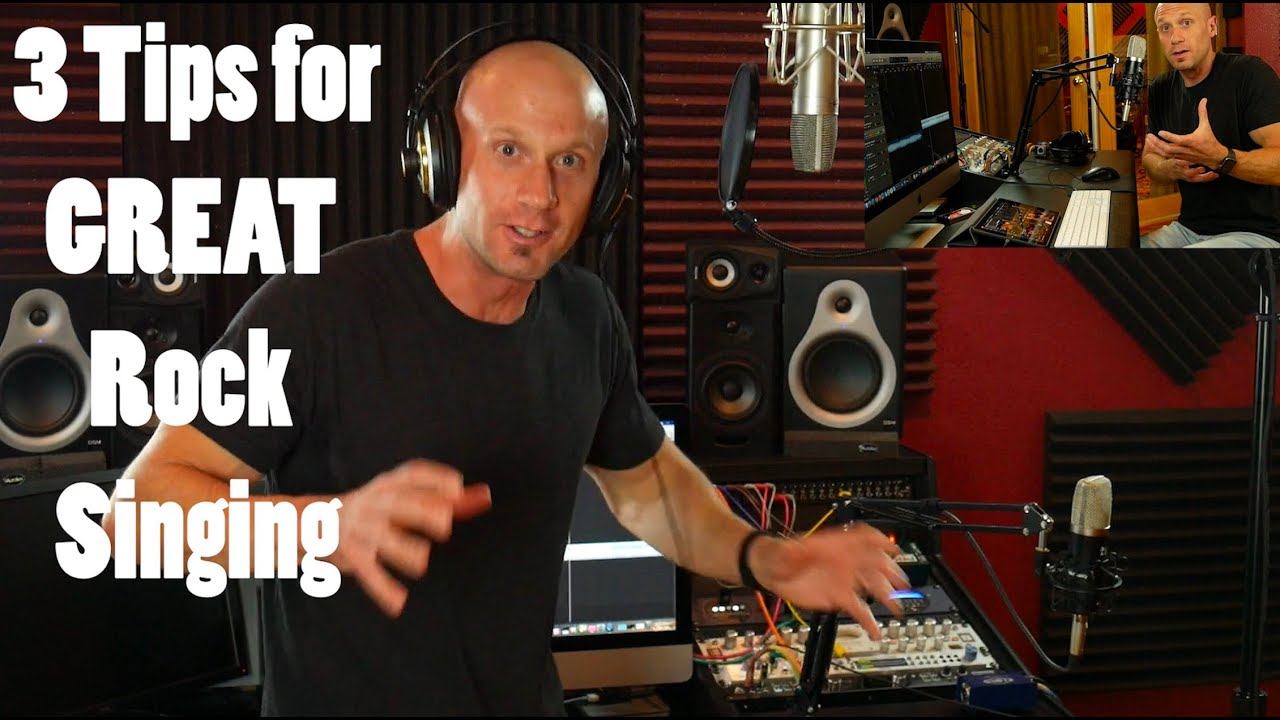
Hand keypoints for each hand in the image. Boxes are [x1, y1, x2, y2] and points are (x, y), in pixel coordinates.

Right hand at [330, 459, 491, 617]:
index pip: (413, 474)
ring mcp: (361, 527)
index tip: (457, 486)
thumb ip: (448, 499)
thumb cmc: (375, 508)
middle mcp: (375, 501)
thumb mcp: (405, 497)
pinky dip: (382, 589)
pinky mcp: (351, 553)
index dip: (435, 478)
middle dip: (420, 511)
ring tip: (421, 563)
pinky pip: (368, 570)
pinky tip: (399, 603)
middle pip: (399, 502)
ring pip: (382, 537)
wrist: (314, 522)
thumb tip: (486, 495)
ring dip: (401, 549)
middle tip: (445, 524)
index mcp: (391, 484)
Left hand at [751, 523, 909, 640]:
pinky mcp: (838, 597)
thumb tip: (801, 549)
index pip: (862, 539)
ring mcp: (843, 580)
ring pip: (871, 587)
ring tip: (897, 608)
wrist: (770, 571)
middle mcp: (843, 563)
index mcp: (833, 546)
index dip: (879, 541)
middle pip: (873, 565)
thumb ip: (795, 552)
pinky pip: (858, 609)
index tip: (892, 548)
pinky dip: (868, 620)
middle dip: (889, 573)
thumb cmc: (777, 555)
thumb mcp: (784, 550)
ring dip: (886, 596)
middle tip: (901, 583)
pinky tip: (876, 631)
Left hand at [1147, 98, 1228, 167]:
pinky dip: (1160, 153)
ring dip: (1156, 148)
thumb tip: (1204, 100)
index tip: (1159, 132)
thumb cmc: (1209, 140)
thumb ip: (1203, 113)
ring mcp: (1182, 156)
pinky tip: (1154, 148)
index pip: (1177, 139)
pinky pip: (1168, 158)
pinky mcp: (1181, 159)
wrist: (1214, 156)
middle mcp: (1185, 149)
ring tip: (1148, 141)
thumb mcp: (1206, 126)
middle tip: (1148, 136)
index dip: (1167, 136)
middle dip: (1156, 143)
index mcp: (1191, 141)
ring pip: (1166, 154)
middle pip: (1167, 148)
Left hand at [1167, 158, 1220, 182]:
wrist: (1163, 170)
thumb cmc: (1179, 170)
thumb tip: (1212, 165)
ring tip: (1202, 169)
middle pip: (1196, 179)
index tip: (1216, 175)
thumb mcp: (1189, 172)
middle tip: (1212, 174)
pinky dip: (1186, 163)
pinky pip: (1180, 163)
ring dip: (1196, 172)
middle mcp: (1185, 175)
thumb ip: (1198, 171)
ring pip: (1188, 173)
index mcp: (1190, 177)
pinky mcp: (1175, 163)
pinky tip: (1192, 160)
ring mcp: (1180, 170)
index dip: (1209, 178)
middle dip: (1205, 177)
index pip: (1201, 179)